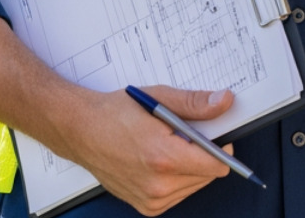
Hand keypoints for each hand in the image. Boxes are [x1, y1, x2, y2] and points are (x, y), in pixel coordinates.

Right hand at [55, 85, 236, 215]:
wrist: (81, 131)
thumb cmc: (115, 114)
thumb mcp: (159, 99)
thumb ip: (196, 104)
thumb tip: (224, 102)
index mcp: (164, 158)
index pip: (216, 166)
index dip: (223, 149)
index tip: (220, 137)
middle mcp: (158, 185)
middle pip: (208, 176)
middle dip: (205, 155)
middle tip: (186, 136)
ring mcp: (151, 199)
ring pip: (195, 185)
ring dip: (191, 167)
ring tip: (168, 146)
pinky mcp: (146, 206)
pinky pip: (179, 194)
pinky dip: (178, 178)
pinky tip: (161, 161)